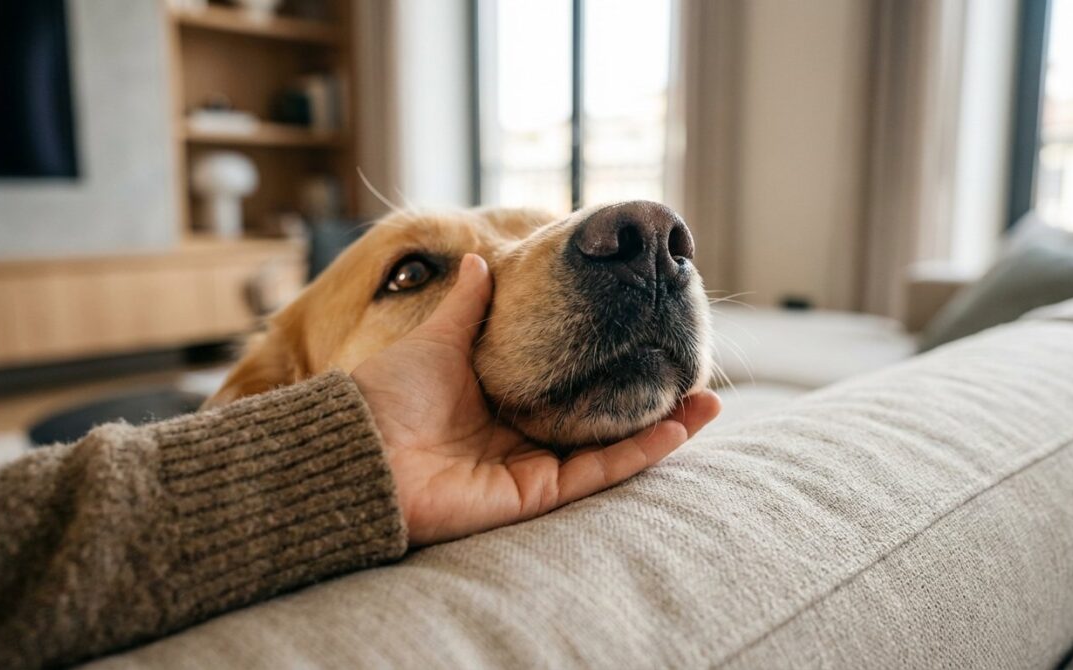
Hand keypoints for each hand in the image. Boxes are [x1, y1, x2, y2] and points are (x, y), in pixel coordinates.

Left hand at [352, 254, 720, 545]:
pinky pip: (598, 473)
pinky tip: (680, 428)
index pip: (570, 385)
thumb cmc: (390, 393)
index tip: (649, 339)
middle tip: (695, 374)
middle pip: (600, 420)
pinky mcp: (535, 495)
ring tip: (710, 403)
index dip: (611, 366)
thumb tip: (482, 257)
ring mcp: (531, 469)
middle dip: (650, 402)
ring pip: (612, 449)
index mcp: (499, 400)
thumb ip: (468, 304)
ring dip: (663, 429)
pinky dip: (640, 453)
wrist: (363, 446)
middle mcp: (520, 437)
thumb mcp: (438, 337)